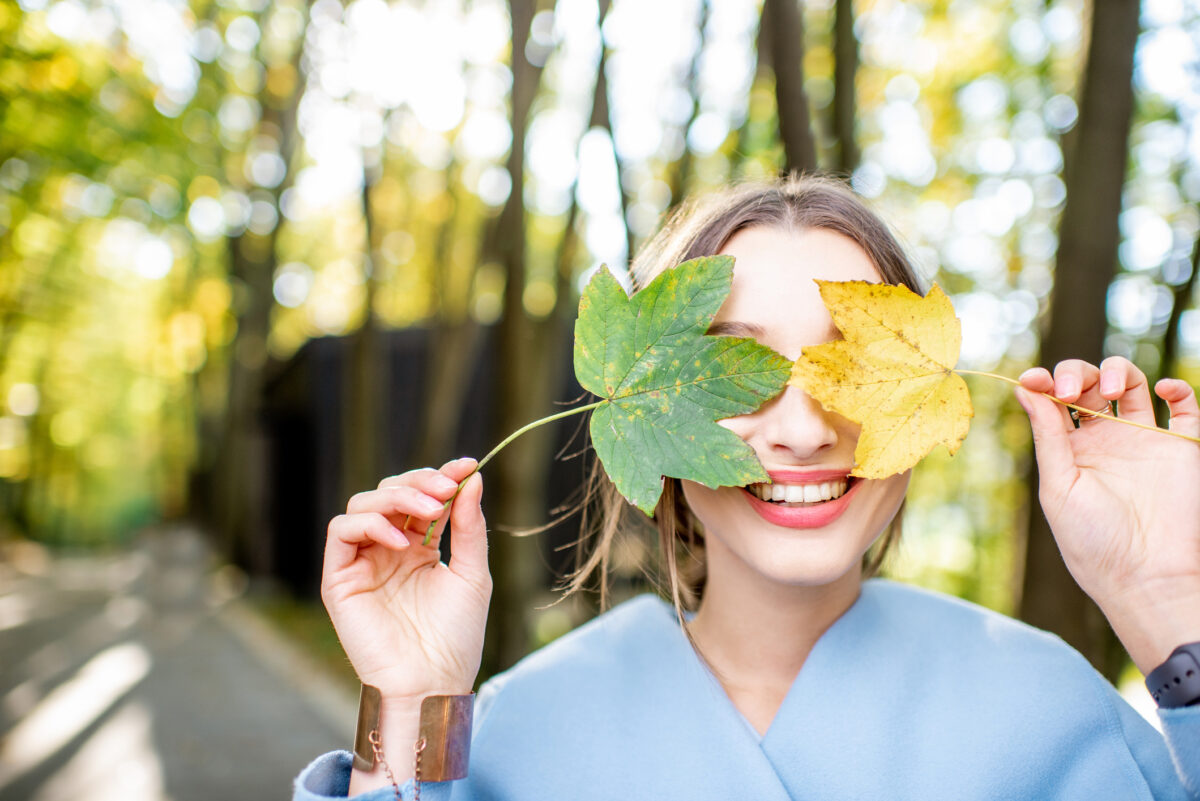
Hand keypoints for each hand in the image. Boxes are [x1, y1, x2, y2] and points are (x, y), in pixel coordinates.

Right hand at [321, 457, 490, 700]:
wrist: (432, 682)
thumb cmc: (455, 637)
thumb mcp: (472, 574)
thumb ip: (469, 527)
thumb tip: (471, 478)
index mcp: (419, 548)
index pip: (423, 498)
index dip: (442, 477)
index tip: (466, 465)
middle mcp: (388, 550)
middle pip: (390, 492)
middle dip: (420, 482)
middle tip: (447, 487)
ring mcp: (362, 562)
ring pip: (363, 504)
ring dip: (398, 497)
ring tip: (431, 511)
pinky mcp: (339, 578)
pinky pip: (342, 532)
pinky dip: (370, 524)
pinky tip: (402, 541)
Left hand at [1016, 358, 1199, 670]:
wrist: (1146, 575)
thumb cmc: (1093, 540)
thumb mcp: (1058, 486)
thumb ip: (1047, 435)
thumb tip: (1025, 388)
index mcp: (1070, 449)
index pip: (1054, 401)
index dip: (1043, 382)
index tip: (1033, 379)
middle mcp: (1105, 440)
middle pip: (1089, 384)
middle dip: (1075, 373)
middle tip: (1069, 391)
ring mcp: (1144, 441)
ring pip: (1132, 384)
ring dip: (1117, 372)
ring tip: (1108, 391)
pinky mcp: (1181, 449)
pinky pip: (1186, 407)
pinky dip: (1177, 388)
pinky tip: (1162, 390)